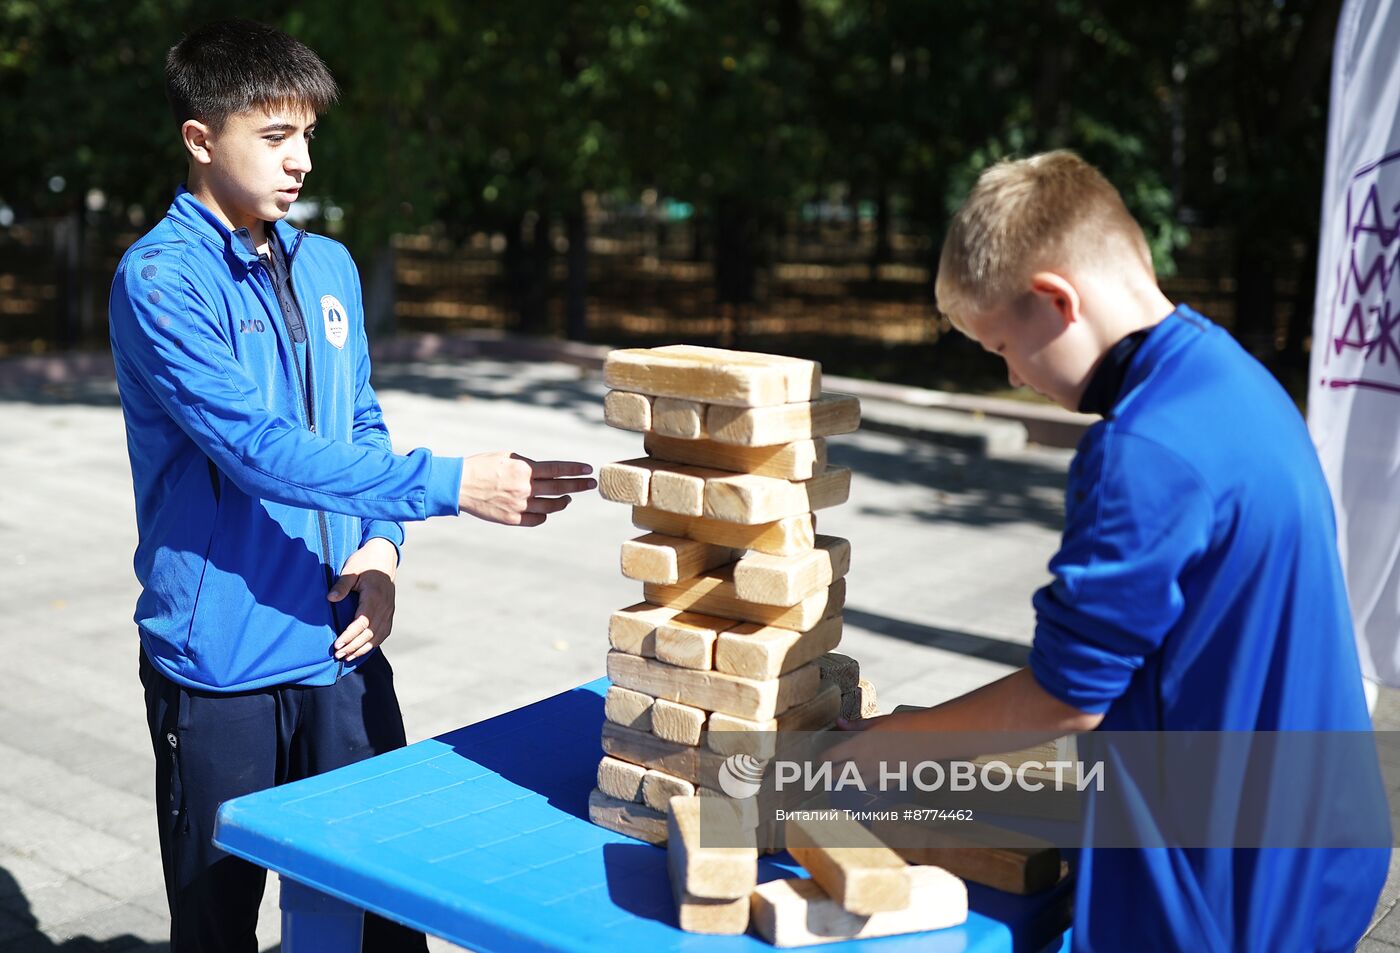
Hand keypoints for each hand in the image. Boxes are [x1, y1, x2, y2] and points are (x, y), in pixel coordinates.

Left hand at [328, 537, 398, 660]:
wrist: (384, 555)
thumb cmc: (365, 561)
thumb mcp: (351, 570)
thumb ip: (341, 585)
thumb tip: (330, 598)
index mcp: (374, 596)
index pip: (362, 622)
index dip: (350, 636)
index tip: (337, 645)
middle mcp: (384, 606)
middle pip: (370, 633)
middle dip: (354, 646)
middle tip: (338, 655)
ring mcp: (389, 610)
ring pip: (378, 635)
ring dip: (363, 648)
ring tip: (347, 657)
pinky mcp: (390, 612)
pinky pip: (384, 632)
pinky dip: (373, 643)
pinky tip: (362, 649)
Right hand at [459, 452, 595, 526]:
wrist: (459, 485)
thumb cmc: (482, 466)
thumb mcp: (507, 457)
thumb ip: (528, 465)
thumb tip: (546, 471)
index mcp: (524, 470)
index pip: (558, 469)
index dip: (575, 470)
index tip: (588, 470)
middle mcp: (525, 488)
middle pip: (560, 488)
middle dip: (578, 486)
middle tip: (591, 484)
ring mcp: (519, 505)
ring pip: (551, 507)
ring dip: (563, 502)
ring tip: (568, 498)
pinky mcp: (512, 519)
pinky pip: (536, 519)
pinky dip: (545, 515)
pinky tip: (548, 511)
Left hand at [824, 711, 921, 788]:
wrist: (927, 739)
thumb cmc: (902, 725)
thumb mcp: (877, 721)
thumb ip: (856, 726)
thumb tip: (839, 722)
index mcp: (857, 746)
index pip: (830, 758)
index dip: (822, 760)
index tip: (820, 760)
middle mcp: (864, 763)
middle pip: (838, 775)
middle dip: (829, 775)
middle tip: (826, 773)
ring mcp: (877, 775)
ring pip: (855, 783)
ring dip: (849, 780)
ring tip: (846, 777)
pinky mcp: (891, 780)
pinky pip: (876, 786)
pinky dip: (871, 783)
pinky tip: (871, 779)